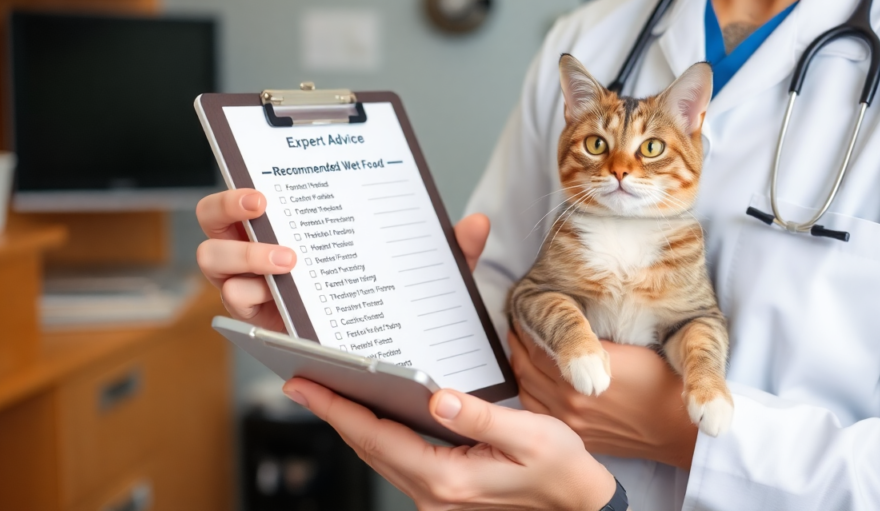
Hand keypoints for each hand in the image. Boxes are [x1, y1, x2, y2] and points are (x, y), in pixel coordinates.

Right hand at [195, 189, 490, 331]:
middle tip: (283, 244)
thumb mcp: (421, 268)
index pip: (238, 204)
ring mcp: (257, 298)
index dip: (235, 197)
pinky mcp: (265, 333)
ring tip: (289, 274)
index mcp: (283, 227)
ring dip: (247, 275)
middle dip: (236, 235)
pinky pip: (246, 326)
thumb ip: (450, 248)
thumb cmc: (389, 289)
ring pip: (221, 283)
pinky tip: (292, 322)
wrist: (391, 353)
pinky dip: (262, 321)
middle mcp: (257, 261)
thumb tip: (476, 224)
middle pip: (213, 239)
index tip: (262, 194)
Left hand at [283, 378, 615, 510]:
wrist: (578, 503)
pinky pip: (398, 463)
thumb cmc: (560, 468)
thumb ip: (479, 419)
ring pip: (379, 458)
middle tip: (301, 381)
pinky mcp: (443, 495)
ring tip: (326, 393)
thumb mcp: (529, 435)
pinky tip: (371, 415)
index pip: (377, 438)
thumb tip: (437, 398)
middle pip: (369, 449)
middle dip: (333, 414)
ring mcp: (436, 500)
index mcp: (448, 478)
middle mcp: (434, 495)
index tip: (306, 385)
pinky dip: (377, 437)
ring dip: (351, 426)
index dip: (337, 410)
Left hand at [509, 328, 697, 469]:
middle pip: (527, 367)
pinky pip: (537, 412)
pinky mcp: (575, 436)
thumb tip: (560, 322)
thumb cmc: (660, 380)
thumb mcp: (628, 348)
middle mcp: (571, 400)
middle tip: (515, 325)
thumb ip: (588, 338)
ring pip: (527, 390)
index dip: (528, 327)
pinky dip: (527, 392)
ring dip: (519, 366)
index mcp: (583, 374)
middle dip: (518, 344)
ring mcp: (571, 423)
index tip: (524, 311)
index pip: (539, 346)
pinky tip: (529, 378)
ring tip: (519, 347)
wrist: (677, 427)